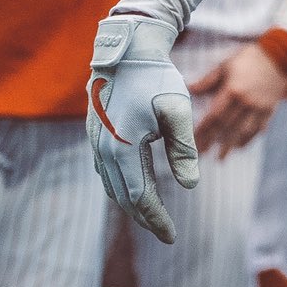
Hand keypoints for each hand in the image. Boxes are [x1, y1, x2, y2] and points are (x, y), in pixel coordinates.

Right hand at [87, 16, 197, 243]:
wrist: (126, 49)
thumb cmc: (155, 77)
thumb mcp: (176, 111)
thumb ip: (183, 148)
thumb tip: (190, 185)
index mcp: (122, 148)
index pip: (140, 197)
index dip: (156, 219)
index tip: (172, 237)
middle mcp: (103, 150)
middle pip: (124, 197)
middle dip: (145, 218)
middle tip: (166, 234)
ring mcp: (96, 143)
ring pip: (113, 186)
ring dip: (133, 204)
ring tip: (153, 217)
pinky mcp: (96, 134)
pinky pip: (108, 172)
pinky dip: (122, 187)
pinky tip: (136, 190)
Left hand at [189, 42, 286, 155]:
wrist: (280, 56)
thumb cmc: (248, 58)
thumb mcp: (226, 65)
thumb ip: (208, 80)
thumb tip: (189, 89)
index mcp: (233, 90)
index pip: (215, 115)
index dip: (203, 129)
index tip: (193, 139)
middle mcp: (246, 102)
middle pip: (227, 126)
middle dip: (213, 141)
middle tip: (201, 154)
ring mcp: (259, 107)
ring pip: (243, 131)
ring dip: (230, 145)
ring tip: (221, 157)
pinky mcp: (270, 110)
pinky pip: (258, 129)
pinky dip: (248, 139)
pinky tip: (239, 146)